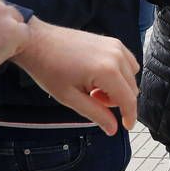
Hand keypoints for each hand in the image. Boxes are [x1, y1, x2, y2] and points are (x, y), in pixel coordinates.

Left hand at [11, 19, 139, 135]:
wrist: (37, 41)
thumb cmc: (48, 68)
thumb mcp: (69, 97)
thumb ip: (95, 114)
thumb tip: (113, 128)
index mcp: (107, 71)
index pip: (128, 99)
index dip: (129, 116)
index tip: (126, 126)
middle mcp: (117, 56)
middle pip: (132, 89)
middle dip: (116, 100)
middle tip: (92, 98)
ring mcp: (116, 46)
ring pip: (131, 77)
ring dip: (118, 87)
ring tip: (94, 86)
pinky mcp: (113, 42)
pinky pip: (128, 63)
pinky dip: (120, 74)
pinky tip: (99, 75)